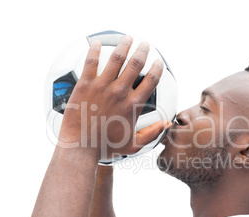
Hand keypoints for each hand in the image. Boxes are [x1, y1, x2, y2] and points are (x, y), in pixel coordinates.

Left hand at [58, 36, 168, 159]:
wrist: (80, 147)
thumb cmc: (106, 147)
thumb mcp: (134, 145)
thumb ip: (153, 134)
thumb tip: (167, 124)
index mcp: (133, 104)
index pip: (151, 81)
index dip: (157, 68)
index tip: (159, 62)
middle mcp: (120, 92)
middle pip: (136, 64)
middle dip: (143, 51)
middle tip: (145, 44)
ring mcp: (102, 86)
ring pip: (116, 58)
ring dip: (124, 45)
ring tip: (128, 38)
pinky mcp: (85, 85)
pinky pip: (91, 62)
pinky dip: (94, 50)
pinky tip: (97, 43)